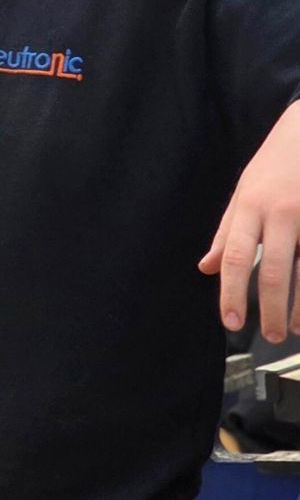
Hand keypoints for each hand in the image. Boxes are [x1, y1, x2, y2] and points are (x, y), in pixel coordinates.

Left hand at [201, 100, 299, 340]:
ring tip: (295, 330)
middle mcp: (282, 212)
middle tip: (268, 336)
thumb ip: (227, 232)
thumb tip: (207, 268)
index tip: (231, 322)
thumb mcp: (244, 191)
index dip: (231, 294)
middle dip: (270, 310)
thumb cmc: (277, 163)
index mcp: (251, 207)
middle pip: (274, 271)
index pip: (236, 258)